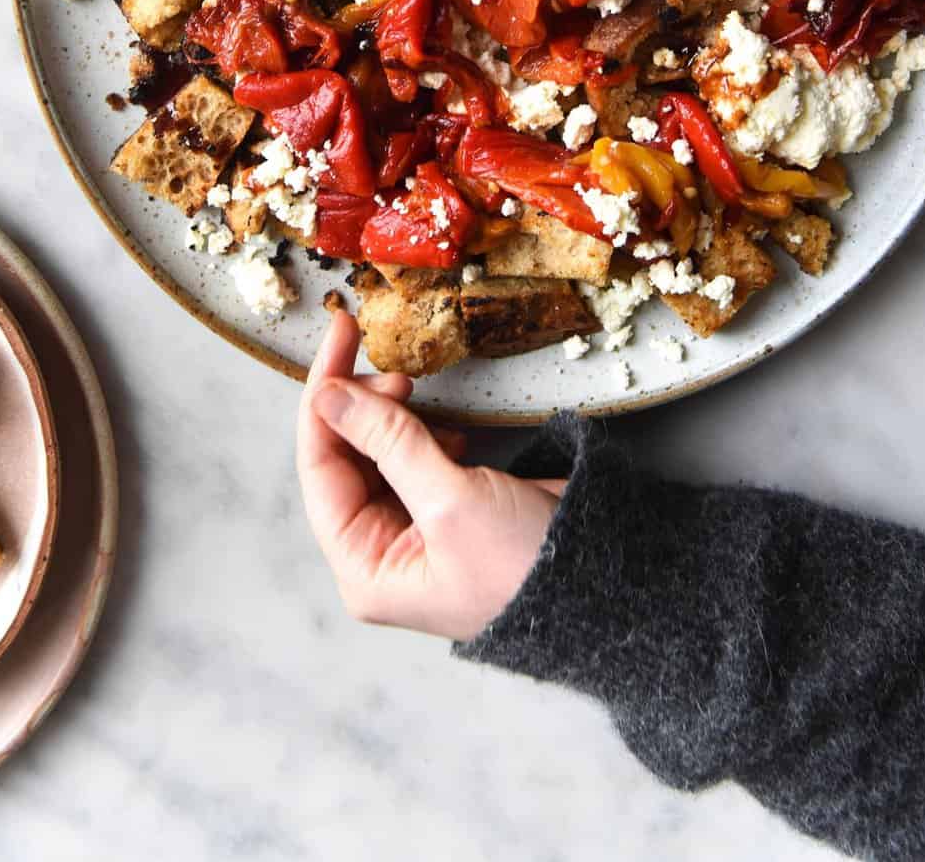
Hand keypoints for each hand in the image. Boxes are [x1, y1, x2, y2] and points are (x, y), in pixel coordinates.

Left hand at [297, 309, 564, 641]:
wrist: (605, 588)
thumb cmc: (523, 568)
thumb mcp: (451, 501)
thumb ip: (388, 442)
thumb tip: (330, 396)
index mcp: (364, 567)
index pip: (319, 468)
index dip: (325, 397)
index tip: (339, 336)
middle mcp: (380, 551)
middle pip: (344, 457)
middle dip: (364, 406)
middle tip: (396, 371)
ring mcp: (414, 531)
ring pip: (378, 452)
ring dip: (393, 416)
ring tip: (420, 394)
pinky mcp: (448, 512)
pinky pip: (414, 458)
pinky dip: (424, 432)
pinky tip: (448, 431)